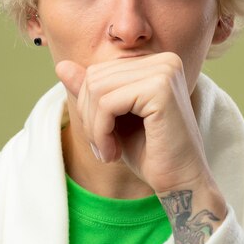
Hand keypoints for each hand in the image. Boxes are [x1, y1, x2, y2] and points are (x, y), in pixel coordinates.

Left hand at [56, 52, 212, 193]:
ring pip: (97, 90)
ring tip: (108, 151)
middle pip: (95, 78)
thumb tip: (61, 66)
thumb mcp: (113, 119)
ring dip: (94, 128)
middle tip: (103, 148)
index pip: (98, 72)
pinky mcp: (161, 88)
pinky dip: (101, 132)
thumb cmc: (150, 152)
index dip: (89, 107)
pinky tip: (114, 153)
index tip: (101, 137)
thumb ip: (91, 91)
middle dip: (89, 117)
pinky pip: (107, 103)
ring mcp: (164, 71)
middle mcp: (164, 60)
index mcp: (156, 62)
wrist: (182, 183)